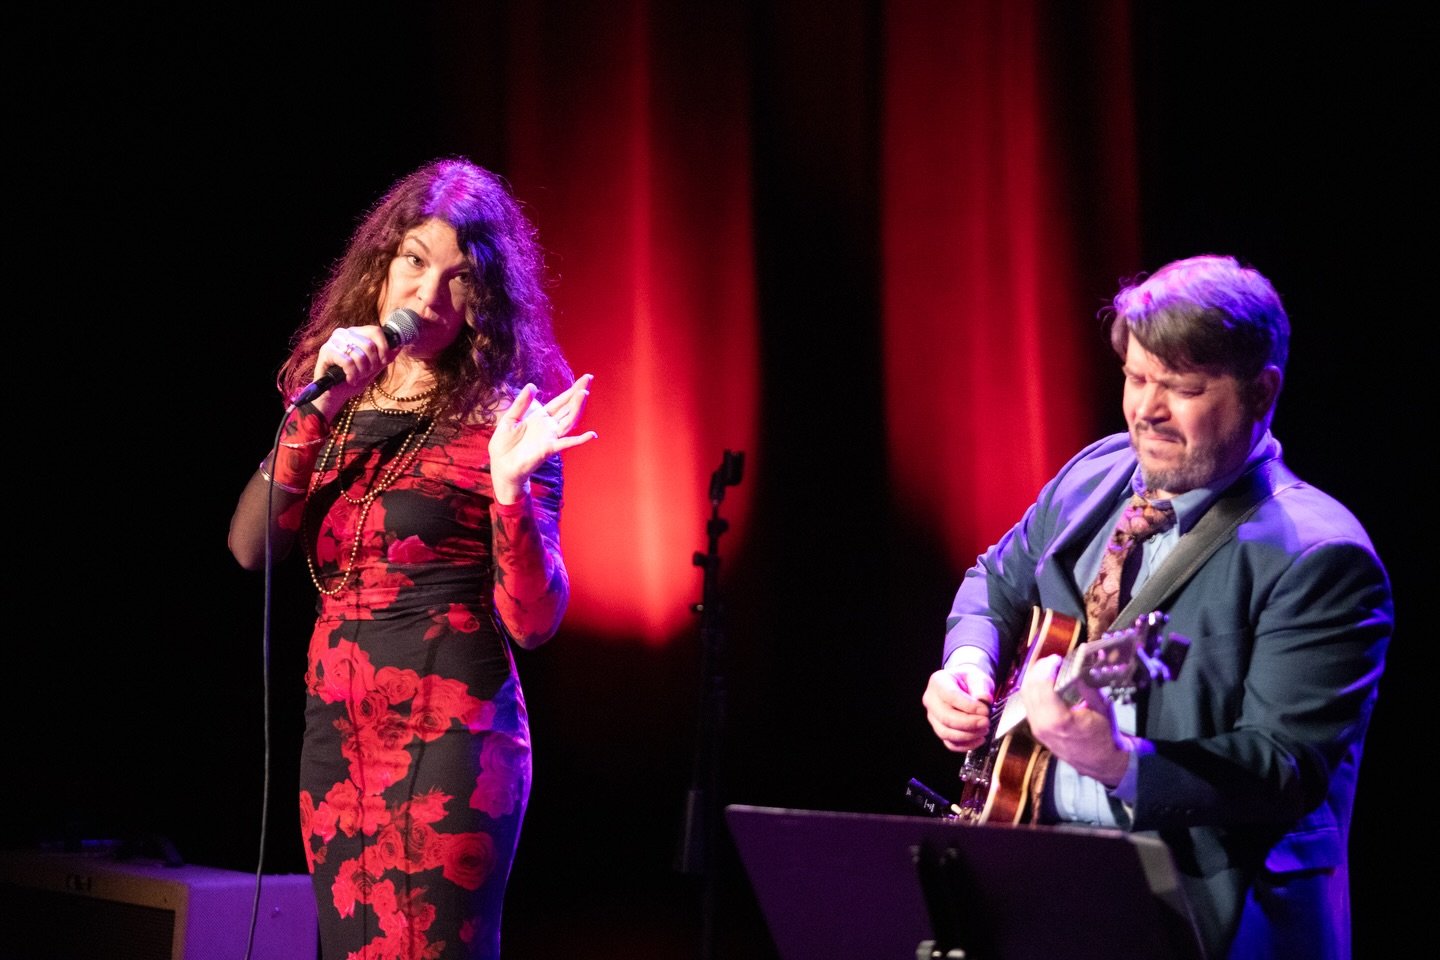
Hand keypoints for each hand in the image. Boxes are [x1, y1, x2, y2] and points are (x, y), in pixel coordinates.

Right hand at [306, 324, 395, 414]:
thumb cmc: (354, 378)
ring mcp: (334, 341)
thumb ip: (385, 357)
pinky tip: (350, 379)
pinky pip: (347, 361)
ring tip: (357, 377)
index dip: (383, 348)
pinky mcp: (326, 351)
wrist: (336, 394)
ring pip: (359, 354)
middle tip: (366, 373)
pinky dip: (352, 374)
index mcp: (356, 332)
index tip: (383, 362)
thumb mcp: (374, 367)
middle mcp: (344, 333)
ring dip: (362, 371)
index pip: (375, 331)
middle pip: (369, 344)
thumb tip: (399, 345)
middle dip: (372, 364)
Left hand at [489, 374, 597, 502]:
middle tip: (589, 378)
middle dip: (578, 393)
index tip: (585, 378)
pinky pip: (566, 443)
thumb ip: (521, 404)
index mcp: (540, 417)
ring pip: (569, 421)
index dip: (572, 390)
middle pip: (568, 407)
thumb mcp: (509, 419)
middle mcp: (549, 426)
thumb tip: (532, 385)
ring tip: (584, 394)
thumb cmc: (504, 445)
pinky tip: (591, 435)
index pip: (560, 401)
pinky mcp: (548, 449)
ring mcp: (550, 437)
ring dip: (578, 408)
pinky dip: (580, 440)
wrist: (501, 466)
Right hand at [923, 667, 994, 752]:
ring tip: (984, 730)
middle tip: (986, 722)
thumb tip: (984, 699)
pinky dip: (965, 745)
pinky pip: (950, 743)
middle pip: (946, 717)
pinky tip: (979, 739)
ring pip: (946, 733)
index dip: (968, 706)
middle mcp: (931, 700)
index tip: (985, 710)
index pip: (950, 696)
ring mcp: (933, 717)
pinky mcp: (940, 730)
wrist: (964, 686)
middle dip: (969, 723)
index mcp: (938, 682)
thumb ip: (981, 686)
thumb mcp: (977, 676)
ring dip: (968, 735)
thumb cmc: (969, 680)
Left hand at [1019, 653, 1129, 785]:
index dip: (1047, 669)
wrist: (1099, 762)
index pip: (1043, 687)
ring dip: (1034, 678)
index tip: (1057, 659)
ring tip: (1047, 668)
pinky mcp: (1036, 729)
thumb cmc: (1103, 735)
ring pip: (1026, 696)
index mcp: (1059, 720)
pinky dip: (1033, 689)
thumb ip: (1085, 687)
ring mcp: (1037, 728)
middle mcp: (1042, 724)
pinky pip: (1029, 704)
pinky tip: (1044, 681)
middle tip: (1051, 660)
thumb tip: (1076, 666)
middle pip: (1030, 689)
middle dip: (1039, 670)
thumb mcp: (1099, 708)